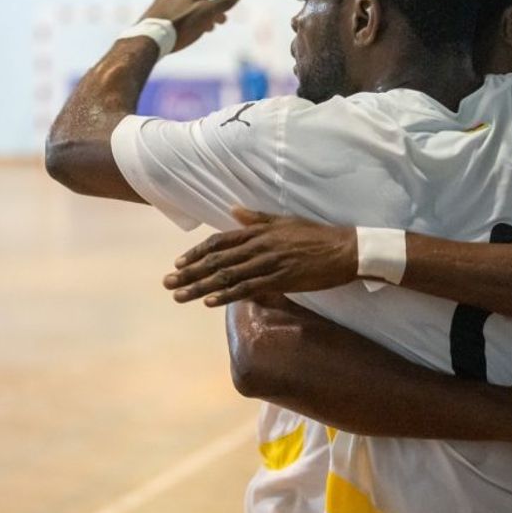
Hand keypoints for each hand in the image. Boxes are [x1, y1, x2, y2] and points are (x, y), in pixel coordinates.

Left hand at [139, 0, 243, 52]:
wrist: (151, 39)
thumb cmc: (181, 27)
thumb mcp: (206, 15)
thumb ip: (223, 2)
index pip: (205, 0)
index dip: (216, 11)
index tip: (223, 23)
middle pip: (190, 5)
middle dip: (202, 15)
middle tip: (210, 29)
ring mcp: (156, 6)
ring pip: (178, 12)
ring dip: (188, 20)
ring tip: (193, 33)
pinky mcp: (147, 19)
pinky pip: (165, 20)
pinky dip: (174, 25)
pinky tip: (174, 35)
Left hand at [163, 207, 357, 305]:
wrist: (343, 249)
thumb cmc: (315, 234)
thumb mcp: (284, 220)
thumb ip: (256, 218)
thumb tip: (232, 210)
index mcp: (258, 231)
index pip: (220, 242)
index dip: (197, 253)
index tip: (178, 263)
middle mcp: (259, 246)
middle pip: (217, 261)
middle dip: (190, 272)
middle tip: (168, 282)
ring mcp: (268, 263)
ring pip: (228, 276)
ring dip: (201, 287)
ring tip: (180, 295)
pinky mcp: (280, 279)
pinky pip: (249, 288)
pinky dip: (228, 295)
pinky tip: (210, 302)